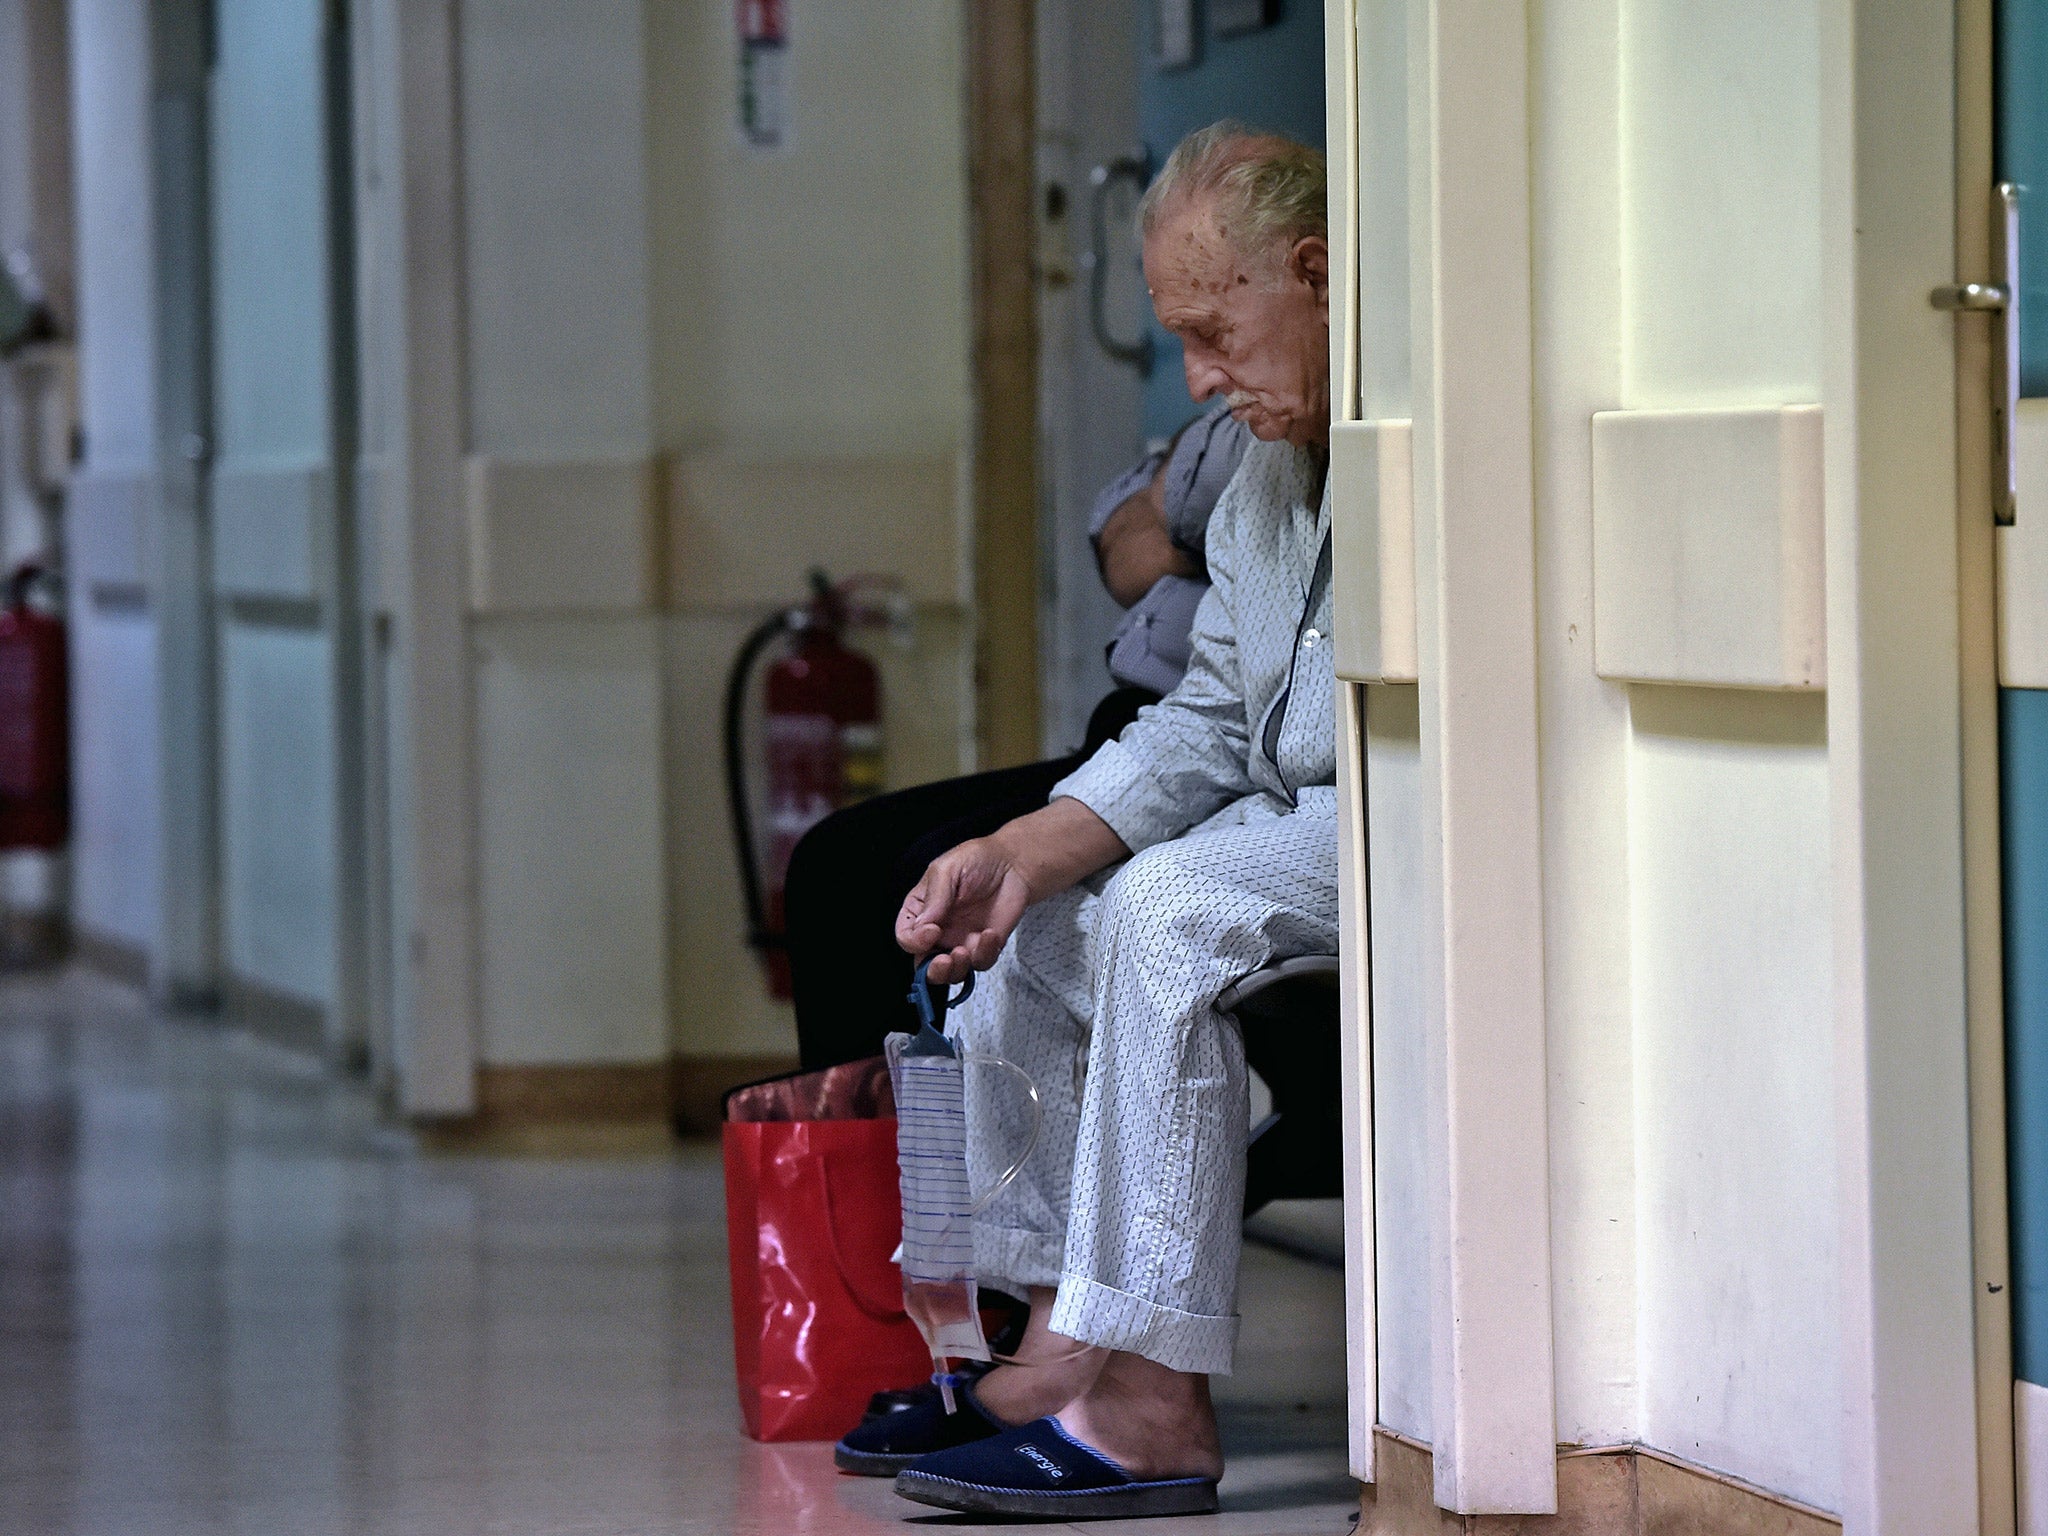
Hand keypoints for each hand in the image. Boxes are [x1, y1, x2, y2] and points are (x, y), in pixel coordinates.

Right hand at [896, 836, 1031, 983]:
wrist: (1013, 864)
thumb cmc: (977, 860)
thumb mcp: (948, 870)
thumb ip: (934, 898)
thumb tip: (921, 926)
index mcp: (921, 910)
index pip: (906, 935)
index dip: (913, 940)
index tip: (931, 931)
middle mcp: (938, 930)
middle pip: (924, 963)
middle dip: (932, 970)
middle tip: (945, 961)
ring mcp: (961, 941)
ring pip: (951, 972)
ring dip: (956, 970)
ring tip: (966, 952)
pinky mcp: (984, 947)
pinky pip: (980, 963)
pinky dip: (984, 954)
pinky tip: (990, 934)